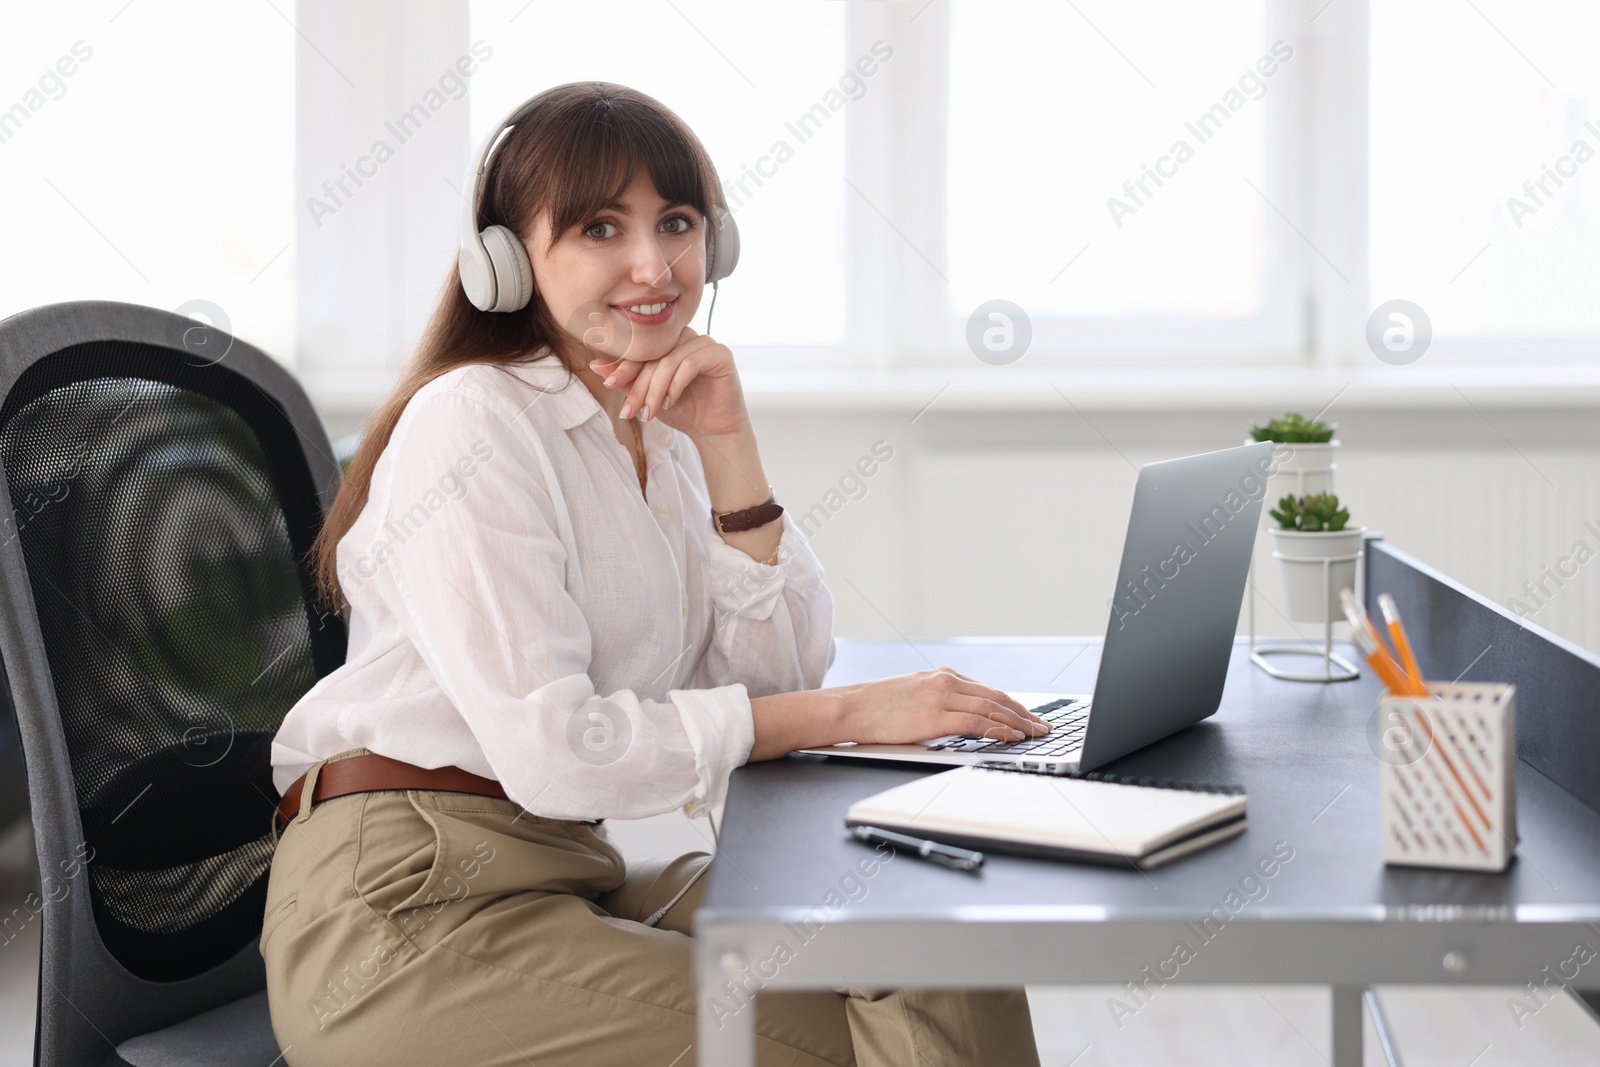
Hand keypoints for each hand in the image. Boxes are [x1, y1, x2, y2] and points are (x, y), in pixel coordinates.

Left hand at [589, 326, 748, 438]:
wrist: (714, 431)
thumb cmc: (683, 411)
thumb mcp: (648, 397)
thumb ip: (625, 381)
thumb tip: (595, 365)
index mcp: (669, 342)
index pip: (641, 349)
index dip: (623, 367)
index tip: (608, 385)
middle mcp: (687, 337)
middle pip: (654, 354)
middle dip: (638, 386)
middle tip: (630, 411)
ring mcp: (705, 342)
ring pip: (670, 360)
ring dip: (656, 389)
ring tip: (650, 412)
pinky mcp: (721, 353)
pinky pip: (691, 363)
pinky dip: (676, 385)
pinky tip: (671, 403)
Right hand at [833, 667, 1051, 745]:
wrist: (850, 707)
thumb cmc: (875, 707)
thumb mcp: (913, 694)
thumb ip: (939, 700)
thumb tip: (962, 717)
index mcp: (942, 675)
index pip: (988, 690)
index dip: (1013, 705)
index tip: (1028, 716)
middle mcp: (946, 680)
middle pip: (997, 697)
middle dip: (1023, 713)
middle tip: (1042, 726)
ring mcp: (942, 696)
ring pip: (992, 708)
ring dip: (1018, 722)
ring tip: (1034, 734)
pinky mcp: (936, 715)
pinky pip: (977, 722)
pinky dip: (999, 729)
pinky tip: (1012, 737)